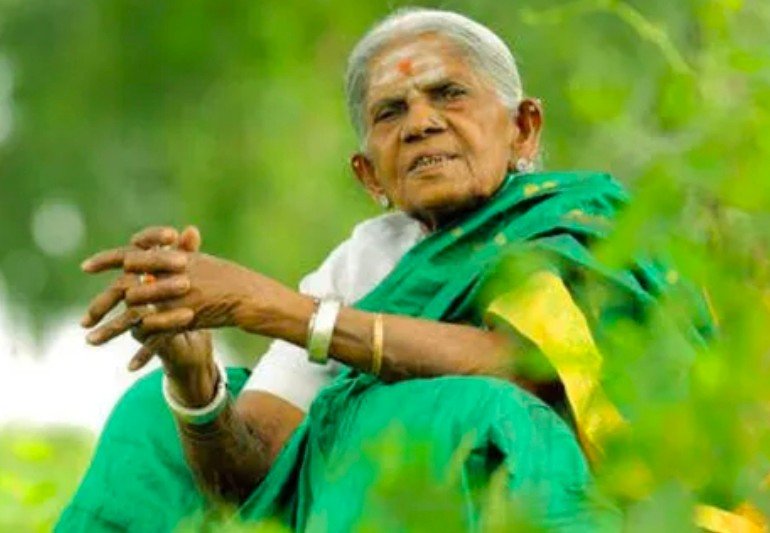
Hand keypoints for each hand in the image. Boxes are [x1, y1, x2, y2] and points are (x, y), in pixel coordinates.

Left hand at [81, 226, 301, 349]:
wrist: (250, 297)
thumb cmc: (229, 279)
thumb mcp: (204, 263)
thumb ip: (184, 254)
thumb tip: (170, 241)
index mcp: (172, 259)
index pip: (131, 255)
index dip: (107, 259)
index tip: (85, 267)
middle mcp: (170, 277)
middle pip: (126, 289)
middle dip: (101, 304)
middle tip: (83, 319)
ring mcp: (176, 299)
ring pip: (135, 316)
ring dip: (111, 330)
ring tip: (90, 341)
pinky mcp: (185, 320)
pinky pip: (159, 338)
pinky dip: (145, 353)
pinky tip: (129, 366)